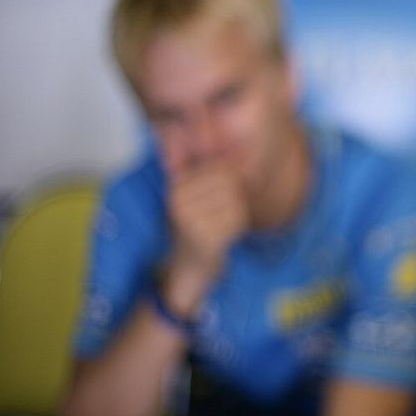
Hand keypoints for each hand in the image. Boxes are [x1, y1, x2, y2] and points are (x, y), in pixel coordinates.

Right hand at [165, 160, 247, 316]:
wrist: (188, 266)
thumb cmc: (195, 224)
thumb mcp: (193, 196)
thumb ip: (207, 173)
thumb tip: (233, 148)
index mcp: (176, 188)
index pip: (216, 167)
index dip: (230, 176)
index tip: (225, 193)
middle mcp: (180, 203)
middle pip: (227, 181)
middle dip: (234, 192)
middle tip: (225, 209)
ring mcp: (192, 221)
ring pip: (234, 199)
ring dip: (237, 209)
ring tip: (224, 220)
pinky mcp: (207, 239)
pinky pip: (237, 219)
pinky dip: (239, 223)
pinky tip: (228, 232)